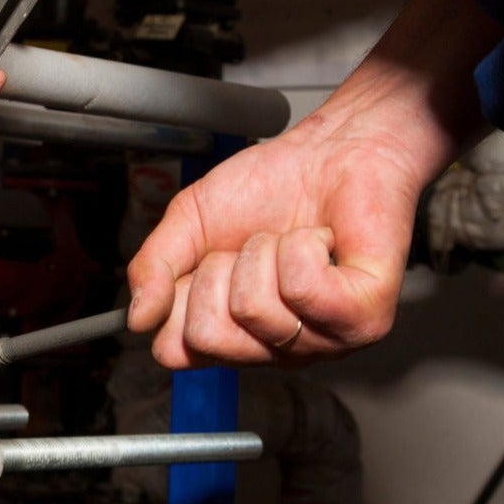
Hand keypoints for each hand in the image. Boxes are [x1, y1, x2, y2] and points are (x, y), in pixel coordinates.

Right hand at [126, 112, 426, 367]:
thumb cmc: (269, 188)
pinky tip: (321, 243)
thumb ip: (153, 267)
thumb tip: (138, 316)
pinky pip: (304, 291)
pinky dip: (302, 247)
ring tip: (290, 240)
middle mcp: (275, 348)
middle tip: (249, 249)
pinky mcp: (365, 317)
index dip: (177, 299)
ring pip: (257, 311)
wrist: (332, 151)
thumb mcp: (188, 222)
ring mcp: (323, 340)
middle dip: (218, 272)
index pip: (175, 352)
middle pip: (210, 337)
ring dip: (265, 252)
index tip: (203, 263)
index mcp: (232, 333)